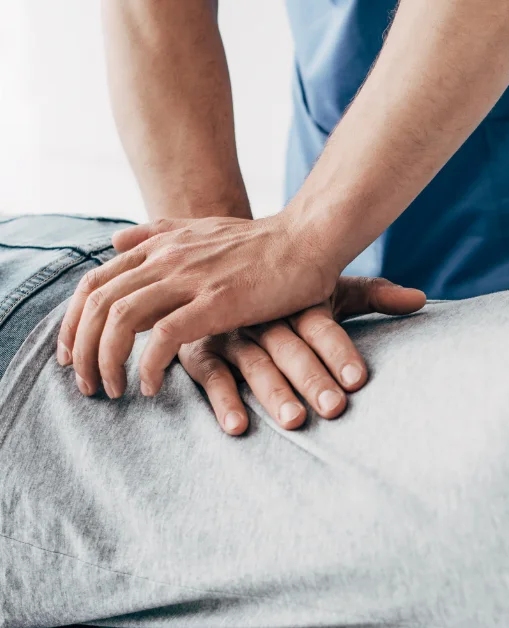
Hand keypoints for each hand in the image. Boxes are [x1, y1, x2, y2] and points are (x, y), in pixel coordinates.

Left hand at [58, 213, 341, 398]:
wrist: (309, 238)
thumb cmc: (264, 242)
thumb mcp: (201, 228)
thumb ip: (156, 234)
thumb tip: (114, 242)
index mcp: (158, 246)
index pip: (92, 284)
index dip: (73, 323)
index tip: (73, 355)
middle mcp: (165, 259)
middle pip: (96, 305)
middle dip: (81, 350)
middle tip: (86, 384)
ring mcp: (189, 279)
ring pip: (120, 320)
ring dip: (106, 361)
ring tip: (112, 390)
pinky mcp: (217, 302)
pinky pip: (163, 337)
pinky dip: (149, 365)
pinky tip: (151, 386)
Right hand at [173, 276, 425, 434]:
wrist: (214, 266)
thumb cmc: (285, 291)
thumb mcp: (328, 289)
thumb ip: (374, 295)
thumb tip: (421, 298)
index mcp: (295, 300)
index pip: (321, 325)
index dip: (339, 351)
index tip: (358, 379)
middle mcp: (263, 315)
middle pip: (290, 348)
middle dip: (312, 378)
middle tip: (334, 409)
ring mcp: (230, 332)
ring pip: (255, 364)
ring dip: (273, 393)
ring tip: (295, 420)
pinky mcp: (199, 351)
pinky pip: (211, 376)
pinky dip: (222, 401)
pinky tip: (237, 426)